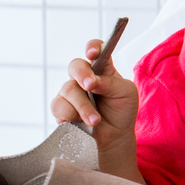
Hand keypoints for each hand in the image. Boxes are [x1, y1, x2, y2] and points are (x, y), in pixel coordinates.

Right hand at [52, 37, 139, 178]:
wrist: (114, 137)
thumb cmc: (122, 111)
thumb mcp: (126, 93)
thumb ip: (110, 83)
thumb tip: (91, 81)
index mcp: (103, 68)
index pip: (96, 50)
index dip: (92, 47)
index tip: (92, 54)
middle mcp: (85, 77)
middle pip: (75, 65)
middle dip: (81, 74)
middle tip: (90, 86)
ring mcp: (71, 92)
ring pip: (68, 89)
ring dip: (83, 106)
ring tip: (95, 120)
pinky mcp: (61, 108)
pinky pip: (59, 106)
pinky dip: (71, 116)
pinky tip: (81, 123)